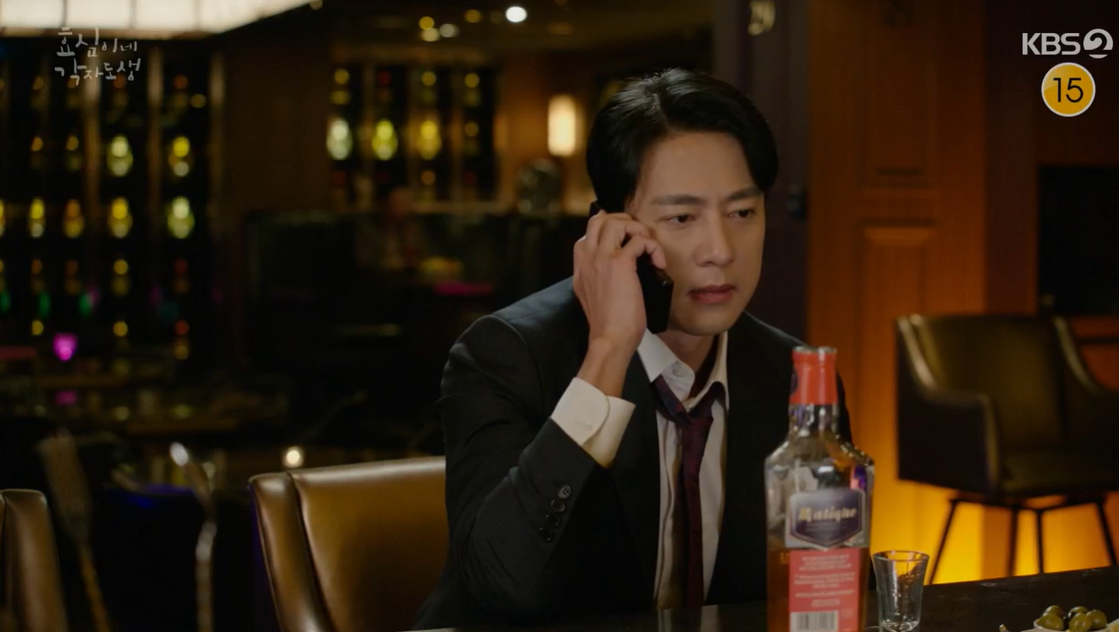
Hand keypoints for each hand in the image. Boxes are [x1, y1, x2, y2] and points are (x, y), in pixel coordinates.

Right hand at [573, 211, 666, 394]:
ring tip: (648, 247)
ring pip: (616, 222)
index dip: (611, 230)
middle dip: (623, 221)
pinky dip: (653, 247)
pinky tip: (658, 263)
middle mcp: (587, 258)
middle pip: (599, 219)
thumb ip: (597, 276)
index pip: (590, 232)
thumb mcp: (593, 295)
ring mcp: (601, 258)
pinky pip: (640, 240)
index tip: (627, 239)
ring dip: (638, 230)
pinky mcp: (620, 264)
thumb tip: (613, 267)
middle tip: (639, 237)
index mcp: (580, 265)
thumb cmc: (608, 323)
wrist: (610, 338)